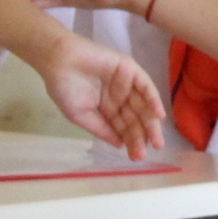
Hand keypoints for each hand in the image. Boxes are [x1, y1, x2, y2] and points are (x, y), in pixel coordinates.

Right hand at [39, 33, 166, 157]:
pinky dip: (153, 99)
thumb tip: (120, 145)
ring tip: (156, 140)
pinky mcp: (130, 69)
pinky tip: (158, 115)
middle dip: (143, 135)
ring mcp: (126, 84)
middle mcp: (119, 97)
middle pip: (135, 118)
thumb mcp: (81, 115)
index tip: (137, 157)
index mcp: (107, 109)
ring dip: (151, 122)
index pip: (123, 127)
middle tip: (152, 150)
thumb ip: (102, 129)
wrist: (59, 61)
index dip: (131, 142)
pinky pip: (145, 85)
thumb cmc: (65, 89)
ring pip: (142, 104)